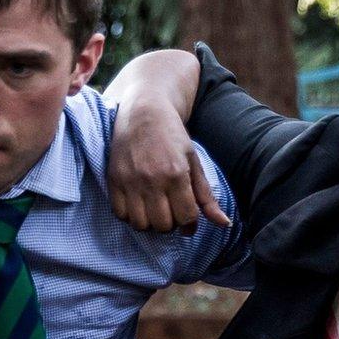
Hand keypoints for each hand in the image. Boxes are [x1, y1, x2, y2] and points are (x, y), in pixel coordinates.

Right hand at [107, 95, 228, 233]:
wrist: (143, 112)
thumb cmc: (172, 137)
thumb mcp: (194, 162)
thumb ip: (206, 196)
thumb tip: (224, 223)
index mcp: (176, 174)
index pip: (186, 217)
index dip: (190, 224)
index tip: (189, 219)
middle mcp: (152, 180)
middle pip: (163, 225)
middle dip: (171, 224)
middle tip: (171, 212)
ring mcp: (130, 181)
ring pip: (141, 224)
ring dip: (150, 223)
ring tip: (155, 210)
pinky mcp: (114, 180)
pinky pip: (120, 214)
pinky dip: (131, 216)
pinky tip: (139, 205)